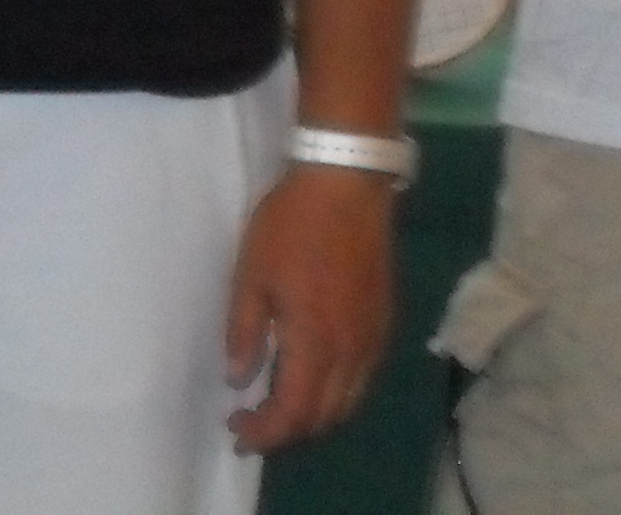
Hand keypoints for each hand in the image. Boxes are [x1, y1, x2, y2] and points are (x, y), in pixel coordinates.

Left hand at [221, 164, 396, 452]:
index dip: (264, 433)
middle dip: (285, 431)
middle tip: (250, 423)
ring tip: (275, 407)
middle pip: (323, 418)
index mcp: (315, 344)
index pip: (293, 414)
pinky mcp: (384, 325)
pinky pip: (361, 381)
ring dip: (312, 416)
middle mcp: (352, 354)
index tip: (236, 431)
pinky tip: (309, 378)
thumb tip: (238, 380)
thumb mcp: (250, 275)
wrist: (346, 187)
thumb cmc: (290, 227)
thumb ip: (245, 332)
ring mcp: (373, 341)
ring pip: (346, 404)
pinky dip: (333, 395)